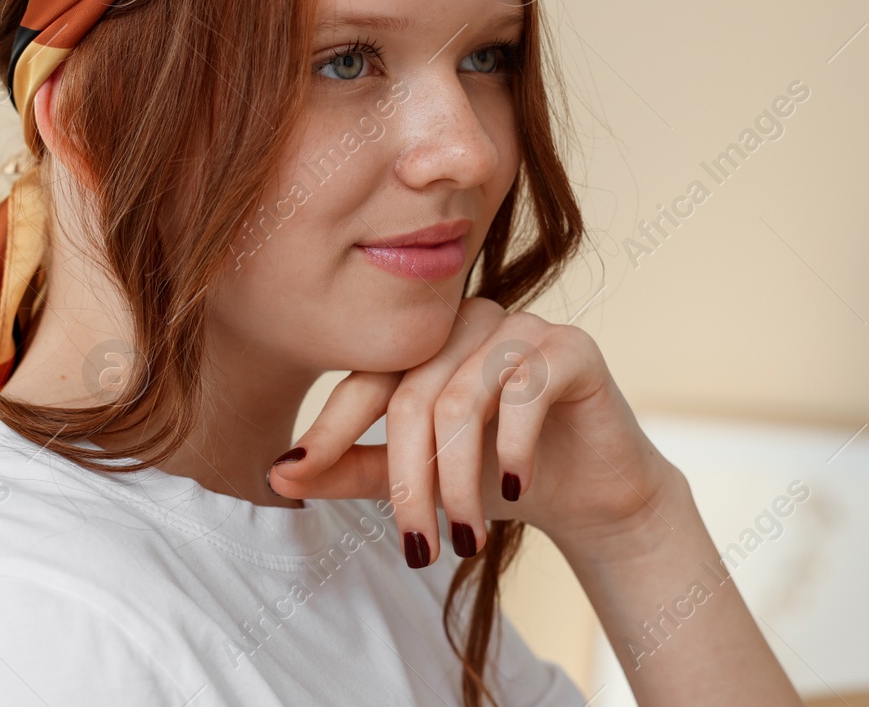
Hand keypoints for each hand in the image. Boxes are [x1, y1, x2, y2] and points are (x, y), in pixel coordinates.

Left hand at [267, 296, 681, 566]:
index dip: (330, 428)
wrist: (591, 492)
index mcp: (425, 342)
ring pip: (461, 400)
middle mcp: (467, 322)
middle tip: (418, 546)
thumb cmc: (497, 474)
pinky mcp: (571, 347)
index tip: (294, 473)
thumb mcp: (421, 475)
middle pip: (411, 397)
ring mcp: (521, 327)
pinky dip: (511, 448)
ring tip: (464, 539)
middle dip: (409, 482)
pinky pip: (524, 390)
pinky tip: (515, 488)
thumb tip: (278, 473)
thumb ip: (354, 467)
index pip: (367, 379)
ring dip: (457, 482)